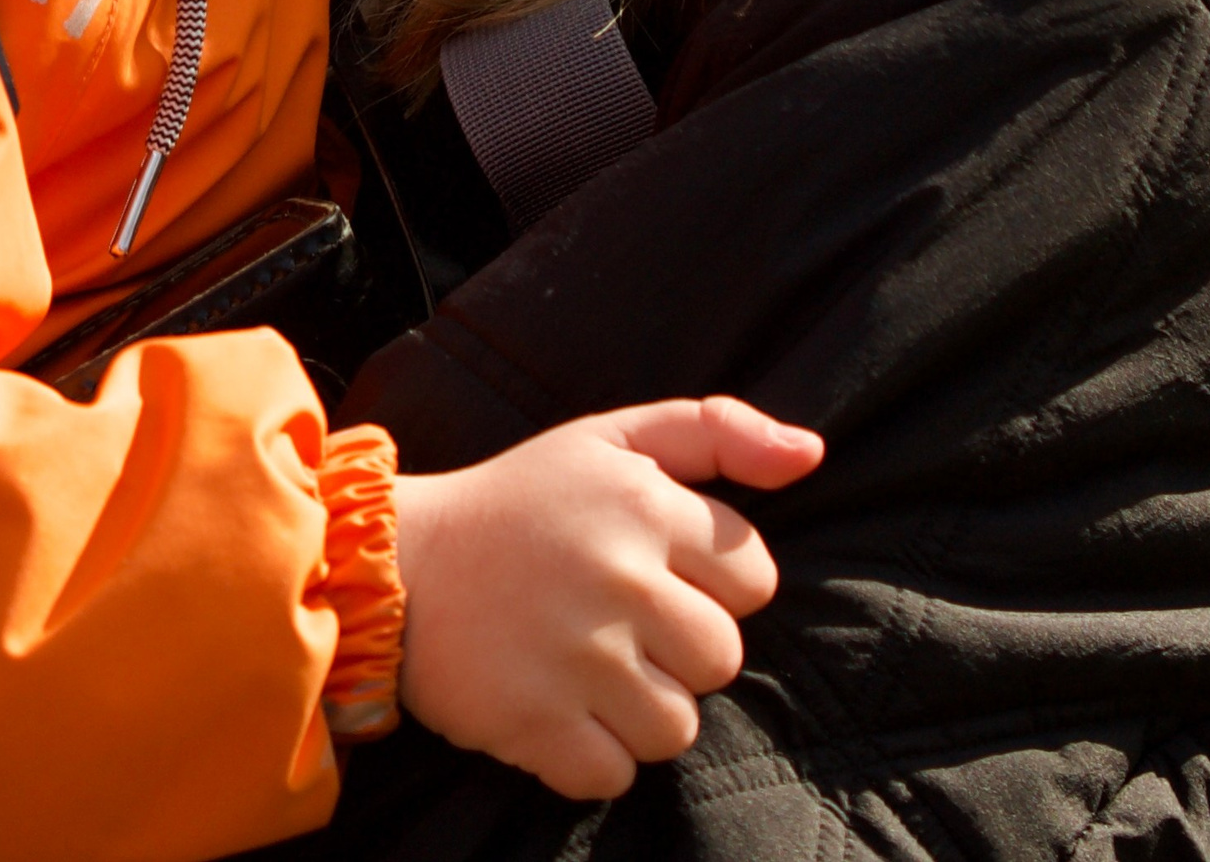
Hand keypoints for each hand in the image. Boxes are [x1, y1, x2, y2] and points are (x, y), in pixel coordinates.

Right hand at [389, 395, 822, 801]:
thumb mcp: (611, 440)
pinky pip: (617, 775)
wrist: (398, 565)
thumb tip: (812, 455)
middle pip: (723, 659)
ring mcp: (578, 657)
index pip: (755, 578)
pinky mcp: (538, 725)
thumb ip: (717, 432)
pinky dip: (590, 755)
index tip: (654, 570)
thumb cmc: (520, 501)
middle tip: (615, 622)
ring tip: (586, 666)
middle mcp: (618, 576)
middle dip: (680, 650)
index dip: (710, 581)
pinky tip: (556, 706)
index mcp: (642, 502)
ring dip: (639, 709)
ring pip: (678, 727)